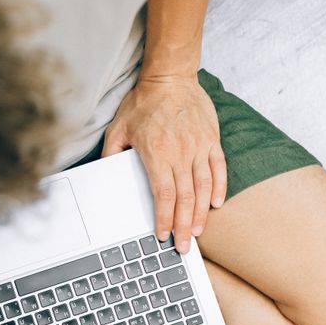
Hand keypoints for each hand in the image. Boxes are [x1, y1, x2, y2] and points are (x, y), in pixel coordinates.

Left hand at [101, 74, 226, 253]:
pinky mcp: (211, 140)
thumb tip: (106, 175)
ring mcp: (199, 146)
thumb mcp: (118, 128)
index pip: (163, 195)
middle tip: (183, 247)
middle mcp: (180, 153)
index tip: (163, 235)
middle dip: (184, 226)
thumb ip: (112, 154)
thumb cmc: (143, 103)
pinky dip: (219, 187)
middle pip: (184, 198)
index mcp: (156, 153)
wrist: (170, 77)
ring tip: (198, 232)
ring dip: (201, 213)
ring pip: (203, 187)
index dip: (164, 218)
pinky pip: (218, 168)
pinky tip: (216, 204)